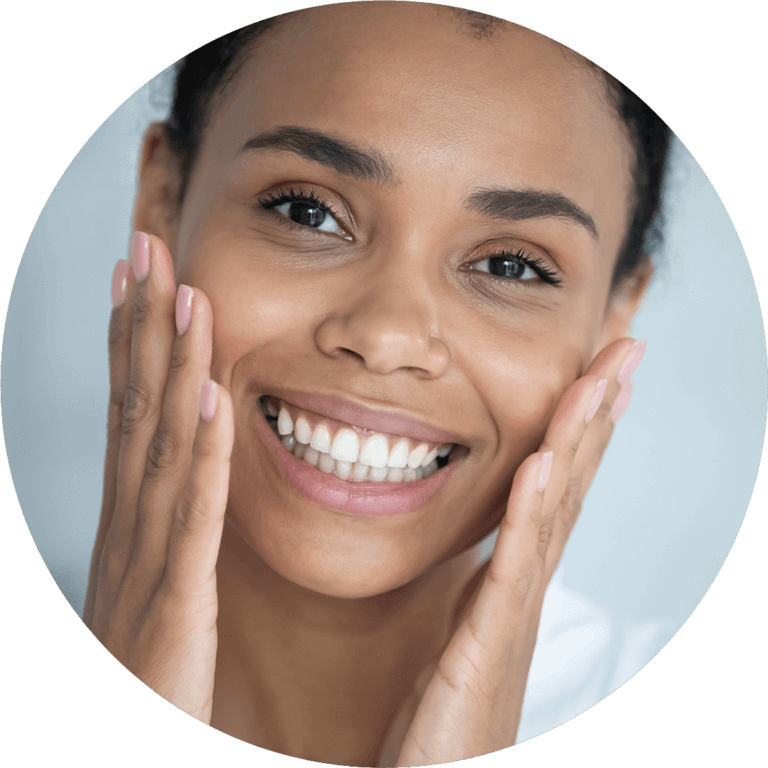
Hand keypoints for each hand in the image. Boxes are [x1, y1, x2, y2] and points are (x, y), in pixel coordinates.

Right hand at [82, 233, 233, 723]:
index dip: (131, 343)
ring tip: (183, 296)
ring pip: (159, 445)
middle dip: (139, 327)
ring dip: (169, 367)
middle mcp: (128, 530)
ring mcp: (145, 564)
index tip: (139, 279)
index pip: (131, 415)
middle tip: (146, 250)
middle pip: (134, 410)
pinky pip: (191, 516)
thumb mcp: (156, 592)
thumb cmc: (148, 681)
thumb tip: (187, 477)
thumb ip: (171, 535)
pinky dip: (198, 452)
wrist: (132, 740)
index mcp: (131, 526)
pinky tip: (209, 397)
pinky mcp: (173, 605)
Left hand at [379, 337, 644, 765]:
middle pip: (571, 486)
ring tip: (599, 382)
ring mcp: (512, 615)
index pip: (556, 490)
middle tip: (625, 352)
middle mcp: (525, 589)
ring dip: (576, 442)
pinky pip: (513, 566)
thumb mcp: (461, 637)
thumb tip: (483, 547)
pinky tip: (542, 464)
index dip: (580, 430)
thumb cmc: (443, 724)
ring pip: (553, 513)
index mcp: (514, 582)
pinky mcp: (488, 644)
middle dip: (597, 415)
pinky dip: (530, 511)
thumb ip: (476, 590)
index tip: (597, 375)